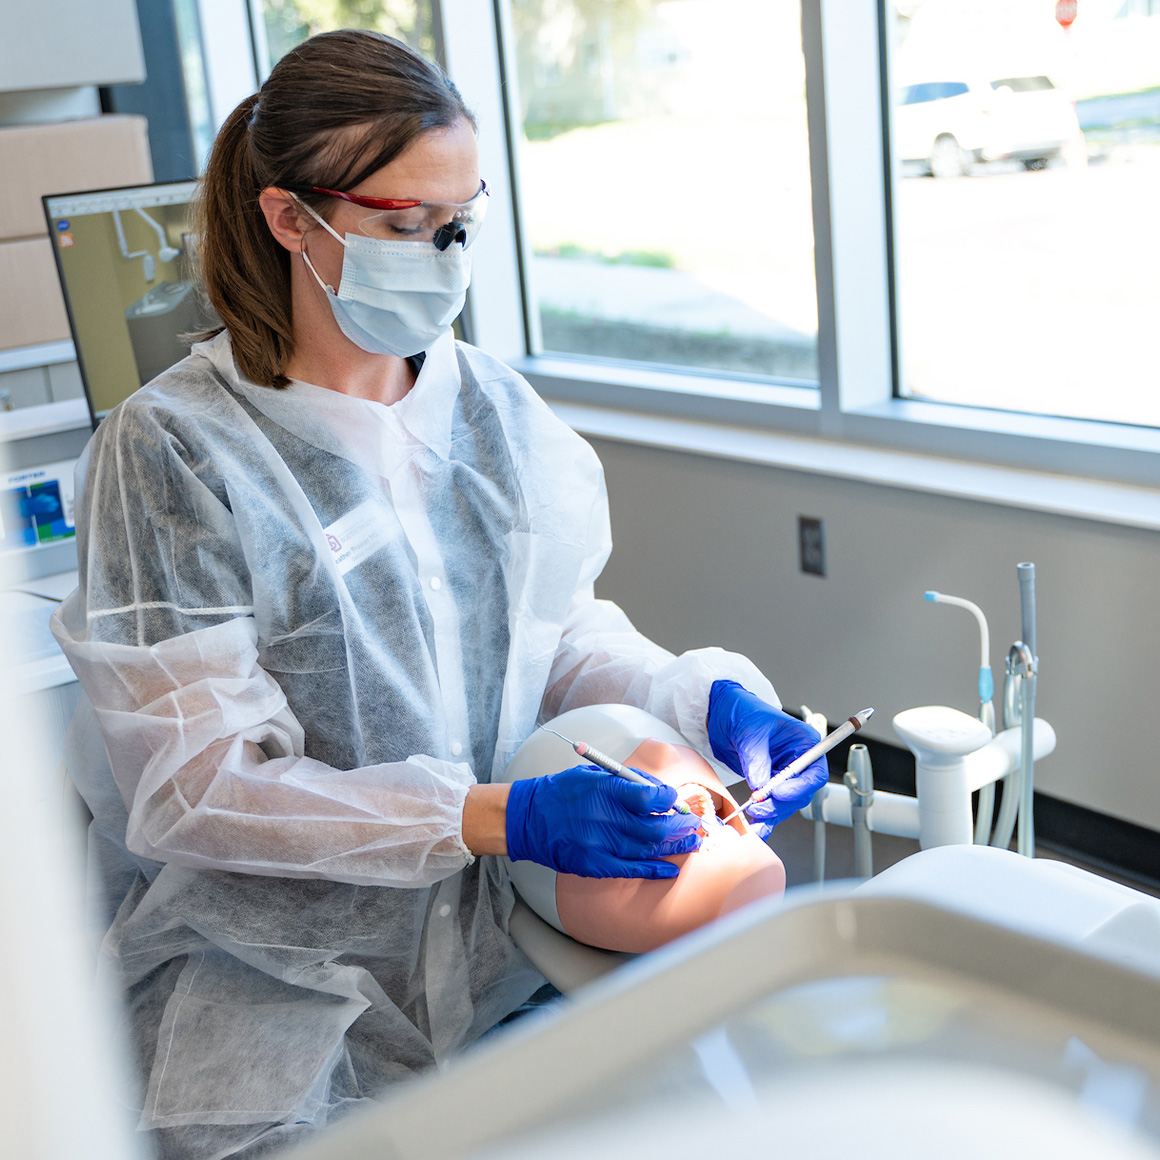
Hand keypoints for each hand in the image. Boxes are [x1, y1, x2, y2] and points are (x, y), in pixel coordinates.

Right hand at [505, 766, 701, 879]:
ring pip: (648, 849)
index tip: (677, 802)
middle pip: (655, 827)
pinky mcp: (592, 864)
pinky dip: (654, 870)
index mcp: (604, 788)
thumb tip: (659, 793)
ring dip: (674, 847)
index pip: (650, 796)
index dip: (670, 800)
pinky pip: (630, 869)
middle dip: (681, 827)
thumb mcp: (592, 773)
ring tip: (690, 843)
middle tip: (694, 825)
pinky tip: (670, 869)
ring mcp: (598, 844)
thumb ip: (626, 782)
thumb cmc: (561, 792)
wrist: (526, 818)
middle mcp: (603, 817)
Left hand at [706, 680, 827, 837]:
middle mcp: (798, 760)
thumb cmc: (743, 712)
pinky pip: (772, 805)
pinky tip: (757, 828)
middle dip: (781, 804)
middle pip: (801, 793)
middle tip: (759, 807)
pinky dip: (765, 818)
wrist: (723, 713)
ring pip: (786, 803)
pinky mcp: (768, 783)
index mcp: (805, 743)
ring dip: (772, 814)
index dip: (799, 788)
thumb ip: (757, 761)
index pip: (815, 773)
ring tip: (754, 819)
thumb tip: (760, 788)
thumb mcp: (750, 734)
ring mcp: (784, 773)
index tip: (778, 793)